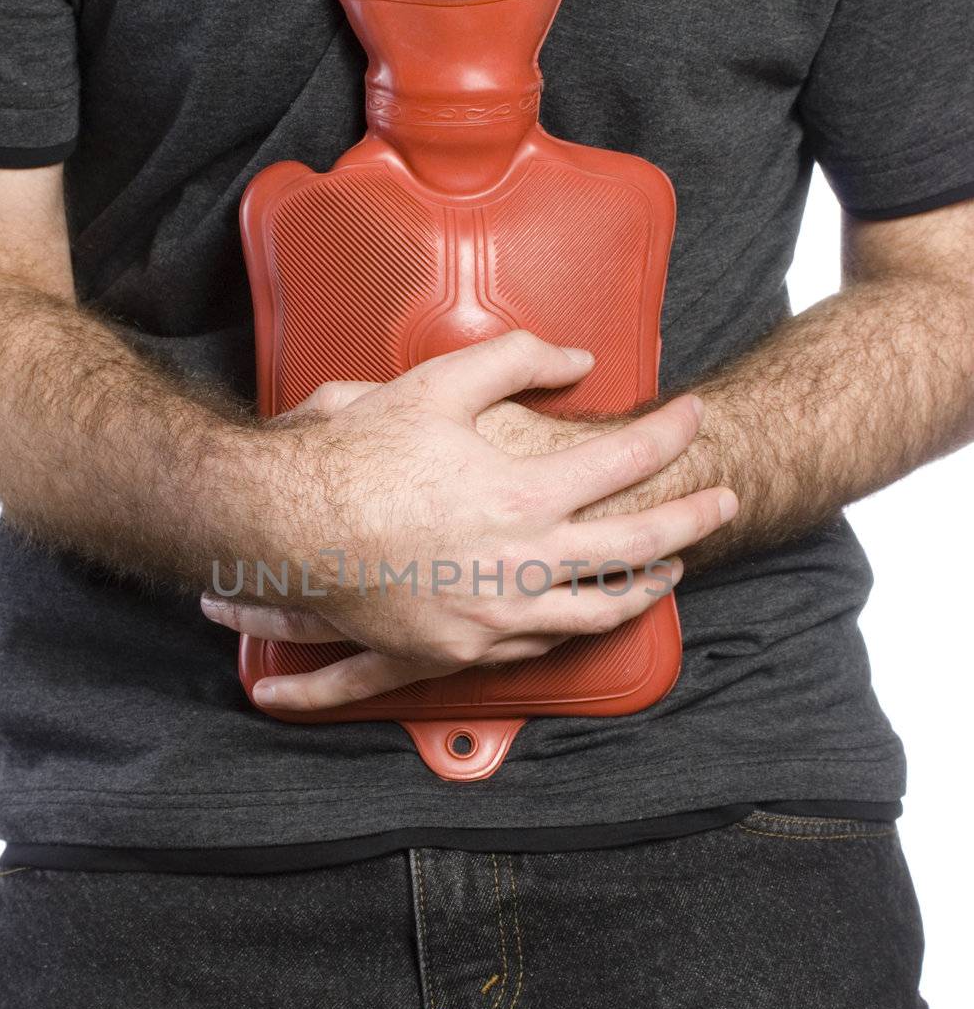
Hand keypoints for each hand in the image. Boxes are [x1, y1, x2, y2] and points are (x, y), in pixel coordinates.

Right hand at [202, 331, 736, 707]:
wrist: (284, 528)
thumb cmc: (356, 455)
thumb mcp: (436, 384)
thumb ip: (516, 359)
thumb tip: (581, 360)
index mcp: (524, 493)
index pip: (627, 459)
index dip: (671, 432)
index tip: (696, 415)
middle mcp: (522, 561)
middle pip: (637, 545)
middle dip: (692, 518)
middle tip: (725, 502)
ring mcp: (495, 614)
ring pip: (598, 609)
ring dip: (645, 588)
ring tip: (672, 572)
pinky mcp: (462, 649)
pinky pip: (540, 644)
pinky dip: (576, 625)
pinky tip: (587, 611)